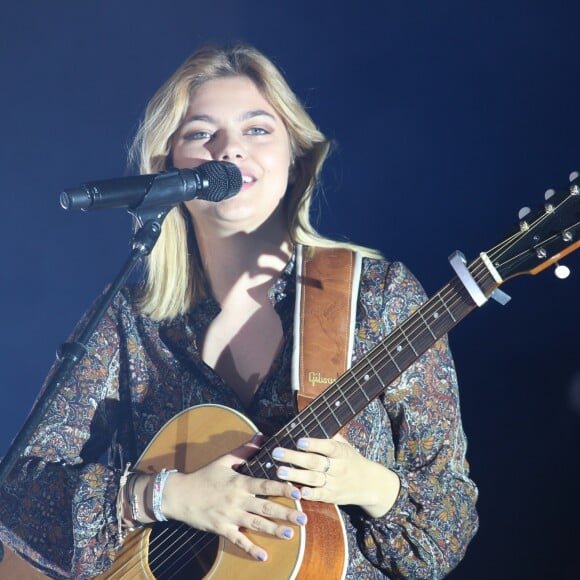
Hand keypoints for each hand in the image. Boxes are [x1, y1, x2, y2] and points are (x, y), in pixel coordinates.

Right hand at [161, 433, 306, 561]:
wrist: (179, 495)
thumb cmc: (204, 476)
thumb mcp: (224, 460)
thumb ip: (245, 450)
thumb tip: (261, 435)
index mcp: (239, 482)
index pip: (265, 486)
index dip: (282, 489)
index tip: (298, 492)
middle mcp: (237, 500)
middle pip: (265, 508)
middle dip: (286, 513)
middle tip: (304, 518)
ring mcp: (229, 515)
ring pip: (256, 524)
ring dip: (274, 530)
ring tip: (291, 534)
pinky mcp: (221, 528)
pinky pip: (238, 540)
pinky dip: (250, 549)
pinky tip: (263, 556)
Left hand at [273, 433, 399, 517]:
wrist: (370, 484)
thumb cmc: (351, 459)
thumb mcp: (345, 445)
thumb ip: (329, 436)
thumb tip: (308, 422)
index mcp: (341, 452)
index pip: (328, 447)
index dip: (314, 444)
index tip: (299, 441)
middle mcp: (338, 467)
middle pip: (315, 462)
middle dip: (294, 458)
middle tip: (277, 453)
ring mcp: (335, 483)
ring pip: (314, 479)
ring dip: (295, 475)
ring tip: (279, 471)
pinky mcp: (332, 497)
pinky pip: (319, 496)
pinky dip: (309, 494)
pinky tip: (298, 492)